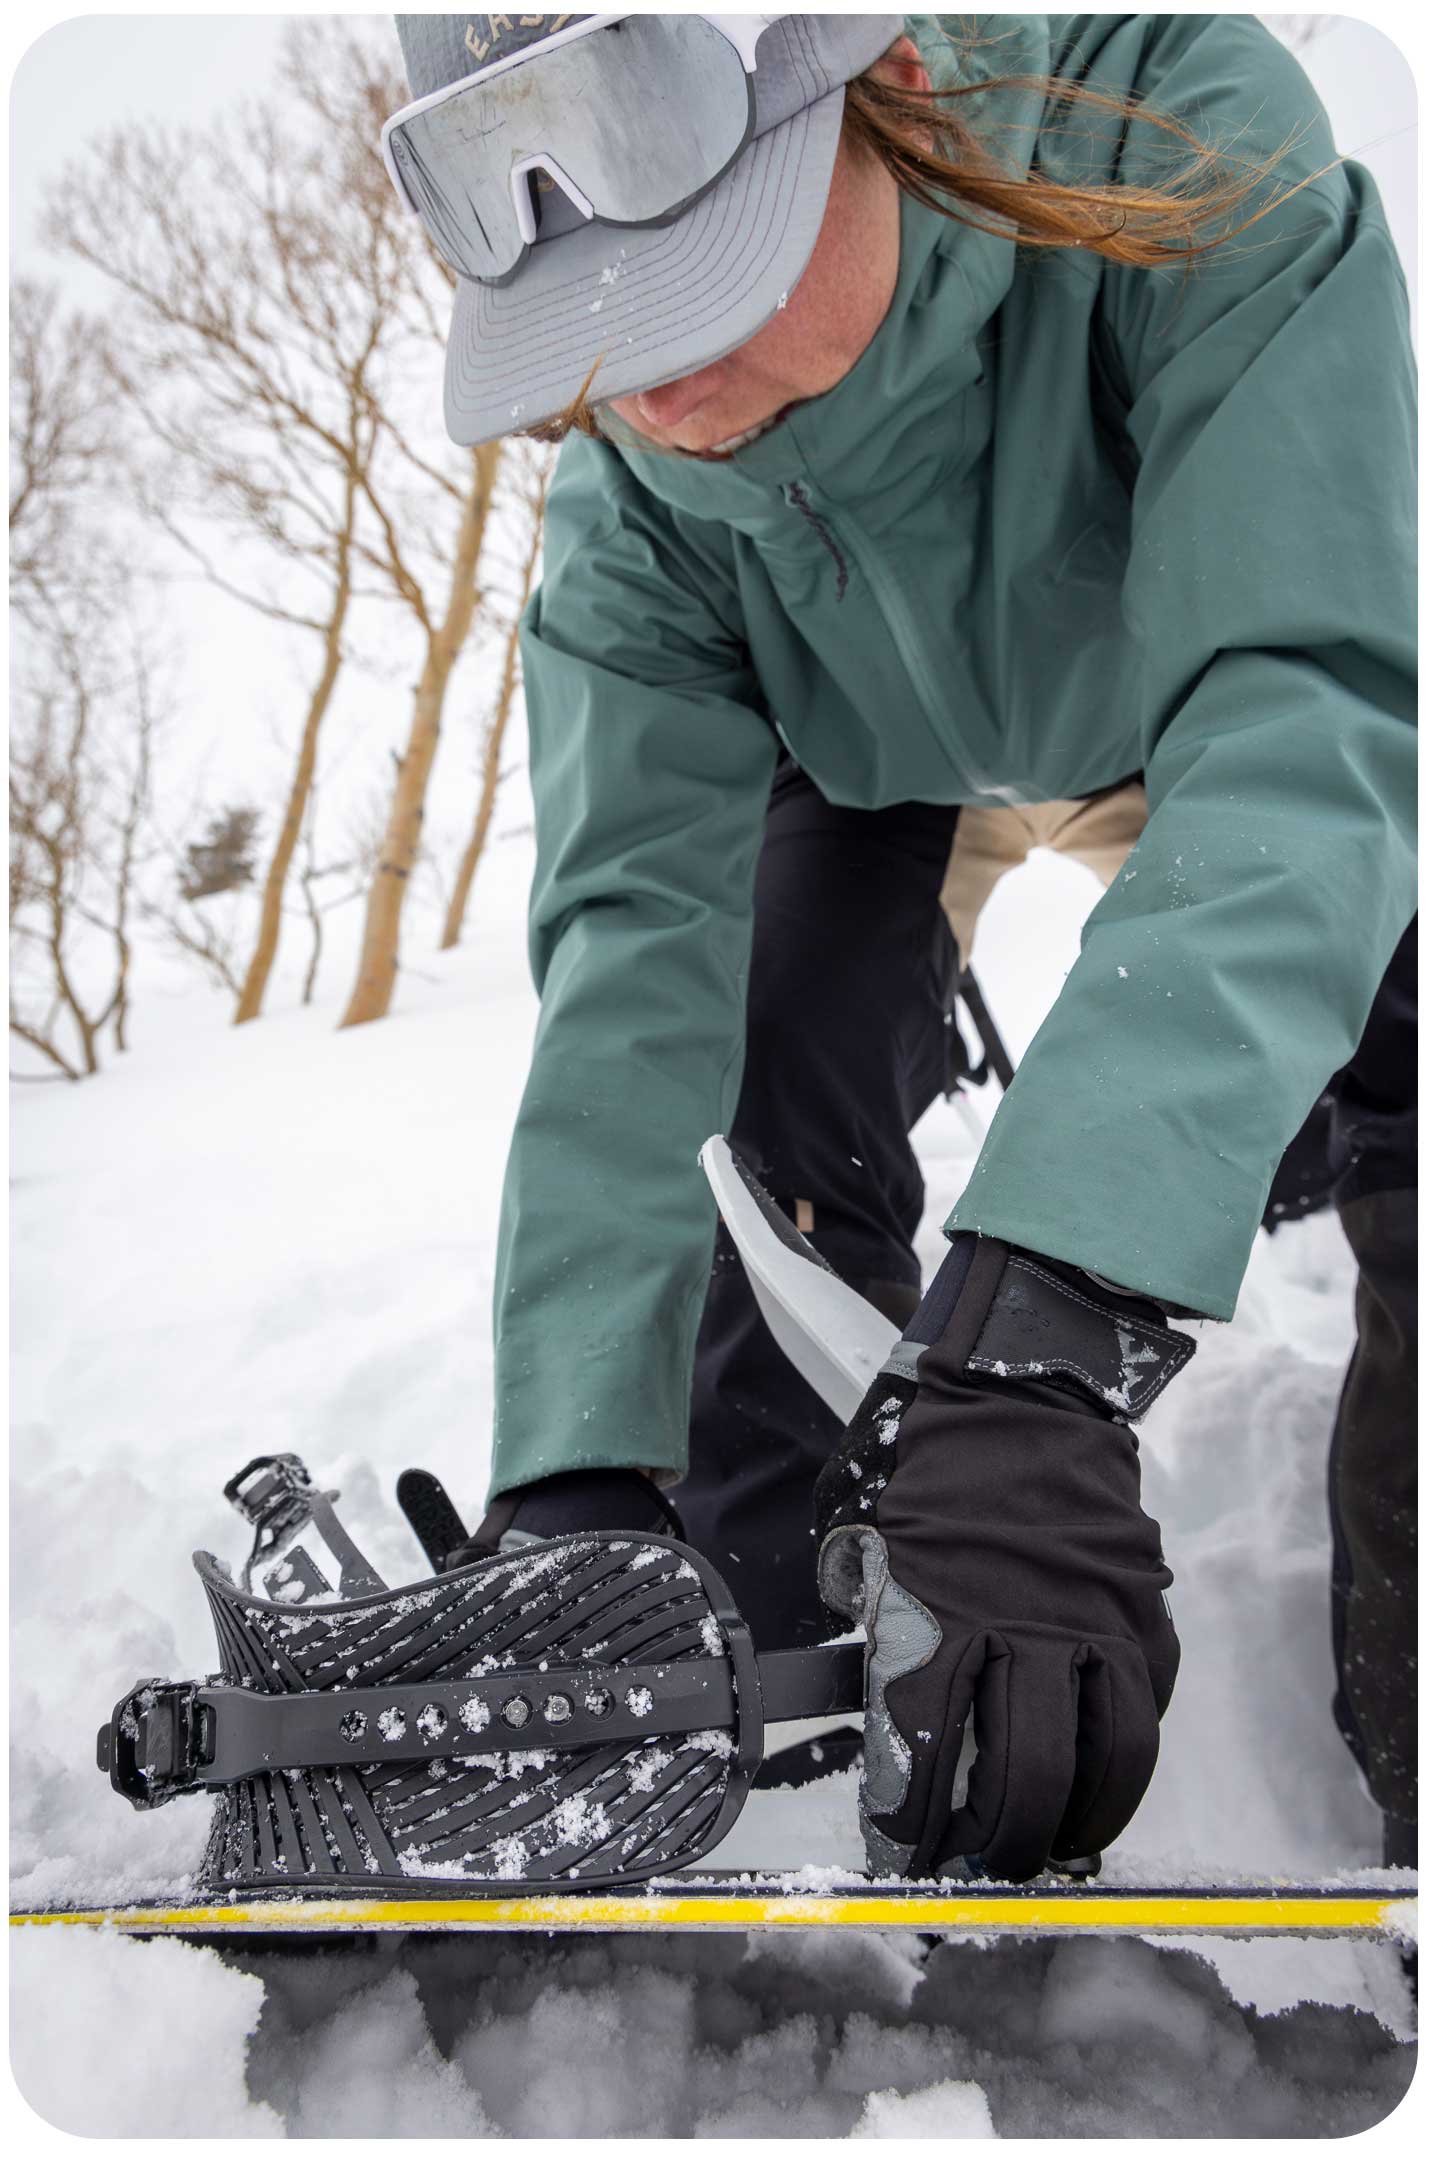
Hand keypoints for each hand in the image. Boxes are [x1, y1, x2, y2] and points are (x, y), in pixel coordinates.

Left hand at [815, 1235, 1191, 1882]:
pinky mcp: (1140, 1606)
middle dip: (1001, 1845)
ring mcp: (1090, 1622)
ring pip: (1105, 1760)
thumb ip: (875, 1617)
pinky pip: (1145, 1701)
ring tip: (1059, 1850)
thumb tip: (874, 1695)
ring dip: (1083, 1820)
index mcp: (936, 1618)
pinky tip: (1104, 1773)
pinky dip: (1128, 1749)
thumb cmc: (923, 1455)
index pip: (926, 1755)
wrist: (1016, 1381)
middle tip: (985, 1871)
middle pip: (1021, 1779)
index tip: (907, 1861)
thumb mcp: (865, 1534)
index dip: (916, 1825)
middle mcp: (1018, 1633)